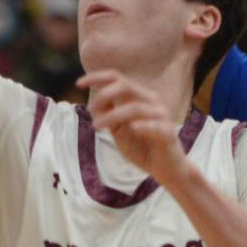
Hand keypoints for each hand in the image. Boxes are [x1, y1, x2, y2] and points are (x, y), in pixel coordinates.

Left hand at [81, 70, 188, 185]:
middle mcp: (151, 101)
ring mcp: (161, 115)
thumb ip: (108, 116)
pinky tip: (132, 128)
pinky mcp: (167, 132)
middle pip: (125, 86)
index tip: (79, 84)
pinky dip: (142, 126)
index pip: (118, 79)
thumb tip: (94, 104)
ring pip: (134, 107)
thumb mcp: (119, 130)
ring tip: (97, 126)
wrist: (165, 169)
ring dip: (112, 115)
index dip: (97, 77)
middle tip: (90, 110)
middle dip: (104, 95)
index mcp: (140, 97)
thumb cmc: (142, 148)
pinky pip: (154, 125)